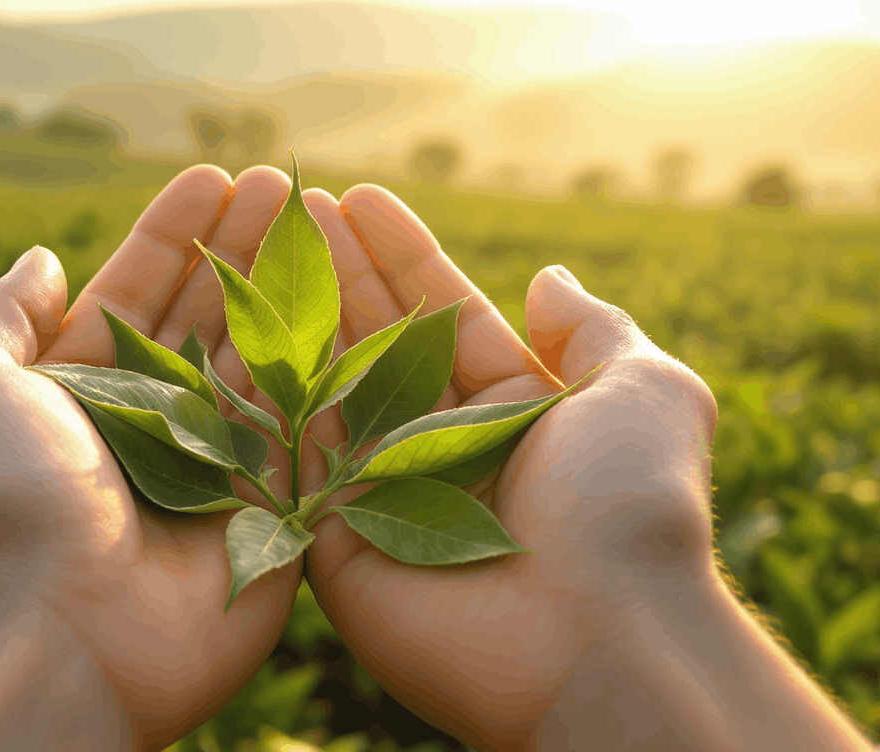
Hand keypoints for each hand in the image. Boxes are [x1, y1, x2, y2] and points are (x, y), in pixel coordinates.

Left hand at [0, 165, 302, 751]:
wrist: (49, 622)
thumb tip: (41, 260)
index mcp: (74, 396)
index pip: (133, 294)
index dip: (171, 235)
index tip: (214, 177)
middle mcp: (143, 430)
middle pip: (203, 318)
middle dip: (241, 247)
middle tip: (284, 182)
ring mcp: (209, 473)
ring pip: (259, 363)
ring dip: (289, 288)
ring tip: (319, 215)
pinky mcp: (266, 516)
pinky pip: (302, 431)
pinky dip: (326, 368)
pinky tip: (351, 301)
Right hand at [299, 187, 872, 750]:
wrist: (597, 634)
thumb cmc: (630, 502)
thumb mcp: (645, 390)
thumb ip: (593, 332)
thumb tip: (547, 276)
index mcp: (518, 411)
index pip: (445, 315)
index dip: (402, 255)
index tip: (357, 197)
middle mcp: (448, 449)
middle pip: (379, 344)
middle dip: (339, 273)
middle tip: (291, 206)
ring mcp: (387, 496)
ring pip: (329, 392)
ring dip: (293, 319)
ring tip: (254, 244)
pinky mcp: (336, 544)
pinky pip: (293, 460)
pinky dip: (264, 400)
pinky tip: (234, 330)